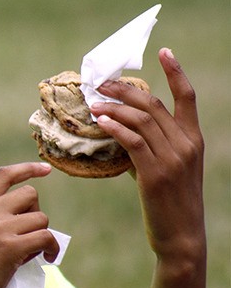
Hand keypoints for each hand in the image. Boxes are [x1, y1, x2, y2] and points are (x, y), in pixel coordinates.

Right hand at [0, 162, 58, 287]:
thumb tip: (33, 219)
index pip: (4, 175)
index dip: (28, 169)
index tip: (46, 170)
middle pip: (29, 195)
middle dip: (36, 214)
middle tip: (29, 236)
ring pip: (41, 218)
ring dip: (43, 236)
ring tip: (30, 254)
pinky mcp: (10, 247)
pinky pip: (46, 237)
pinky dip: (52, 249)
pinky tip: (48, 260)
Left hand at [91, 48, 204, 267]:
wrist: (181, 236)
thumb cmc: (170, 202)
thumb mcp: (166, 169)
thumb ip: (148, 148)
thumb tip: (120, 132)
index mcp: (194, 139)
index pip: (187, 97)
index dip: (176, 72)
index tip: (164, 51)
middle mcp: (186, 144)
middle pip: (153, 105)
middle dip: (125, 90)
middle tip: (102, 83)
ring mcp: (172, 158)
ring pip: (141, 120)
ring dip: (114, 108)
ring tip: (93, 103)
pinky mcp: (155, 174)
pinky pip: (133, 142)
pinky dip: (116, 128)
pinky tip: (101, 122)